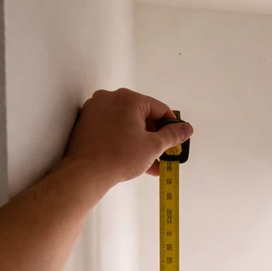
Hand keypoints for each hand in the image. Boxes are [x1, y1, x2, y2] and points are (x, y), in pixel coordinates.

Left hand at [60, 88, 193, 193]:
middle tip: (163, 153)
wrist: (87, 172)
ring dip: (141, 141)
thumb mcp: (154, 146)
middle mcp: (110, 98)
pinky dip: (125, 140)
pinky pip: (113, 128)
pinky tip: (133, 158)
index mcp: (128, 99)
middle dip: (155, 137)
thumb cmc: (118, 157)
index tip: (176, 139)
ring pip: (127, 123)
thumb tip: (185, 129)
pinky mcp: (87, 122)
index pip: (159, 109)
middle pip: (143, 116)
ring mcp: (96, 109)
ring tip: (150, 162)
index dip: (171, 126)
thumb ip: (173, 135)